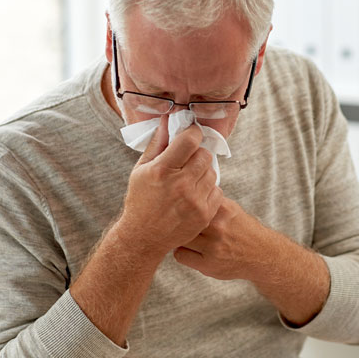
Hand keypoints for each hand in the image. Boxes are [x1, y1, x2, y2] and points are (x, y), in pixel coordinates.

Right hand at [116, 116, 222, 257]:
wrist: (144, 237)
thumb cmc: (140, 200)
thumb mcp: (141, 170)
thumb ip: (157, 144)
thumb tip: (169, 120)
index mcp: (162, 170)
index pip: (190, 140)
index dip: (193, 133)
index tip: (191, 135)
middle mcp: (180, 184)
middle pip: (204, 155)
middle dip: (197, 155)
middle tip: (188, 162)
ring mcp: (194, 201)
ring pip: (212, 172)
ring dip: (203, 172)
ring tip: (189, 180)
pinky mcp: (204, 214)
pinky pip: (217, 191)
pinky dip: (208, 190)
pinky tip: (195, 195)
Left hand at [173, 197, 270, 280]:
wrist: (262, 255)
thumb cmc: (244, 230)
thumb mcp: (232, 209)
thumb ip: (211, 202)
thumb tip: (187, 193)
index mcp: (223, 209)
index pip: (191, 200)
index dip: (182, 204)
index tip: (179, 206)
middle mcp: (218, 227)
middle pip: (182, 219)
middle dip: (179, 221)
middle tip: (178, 224)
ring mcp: (213, 247)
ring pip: (180, 238)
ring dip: (180, 238)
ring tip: (187, 237)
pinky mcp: (209, 264)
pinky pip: (180, 255)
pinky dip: (182, 252)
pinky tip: (191, 250)